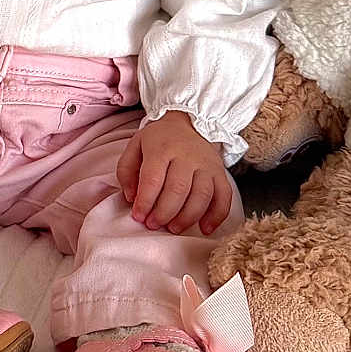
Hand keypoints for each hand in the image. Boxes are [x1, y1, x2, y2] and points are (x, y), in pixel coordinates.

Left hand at [117, 113, 232, 235]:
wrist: (188, 122)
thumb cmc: (159, 140)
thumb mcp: (135, 147)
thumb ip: (126, 171)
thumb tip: (132, 198)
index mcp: (161, 148)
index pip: (153, 179)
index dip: (145, 202)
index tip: (138, 216)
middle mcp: (187, 155)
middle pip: (178, 190)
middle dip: (164, 213)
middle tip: (154, 224)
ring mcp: (206, 164)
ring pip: (201, 196)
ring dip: (187, 218)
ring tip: (173, 228)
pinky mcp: (220, 173)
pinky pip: (224, 197)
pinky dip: (216, 216)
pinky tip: (205, 229)